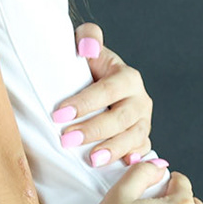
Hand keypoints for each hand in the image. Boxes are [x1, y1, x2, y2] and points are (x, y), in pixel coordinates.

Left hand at [51, 24, 156, 170]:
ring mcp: (143, 121)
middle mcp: (140, 100)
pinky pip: (141, 150)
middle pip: (120, 117)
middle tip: (67, 140)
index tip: (59, 114)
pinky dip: (133, 159)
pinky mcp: (142, 139)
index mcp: (127, 77)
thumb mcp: (87, 46)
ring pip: (133, 137)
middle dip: (93, 130)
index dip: (84, 102)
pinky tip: (124, 166)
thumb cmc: (88, 68)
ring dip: (112, 149)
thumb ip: (88, 37)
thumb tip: (86, 47)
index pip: (107, 90)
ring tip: (91, 159)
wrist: (99, 84)